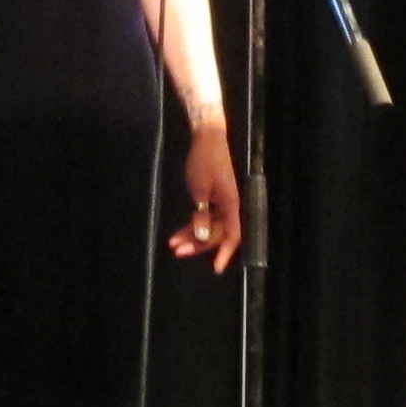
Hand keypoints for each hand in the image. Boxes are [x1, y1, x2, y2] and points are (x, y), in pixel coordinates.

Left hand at [167, 120, 242, 272]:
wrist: (207, 137)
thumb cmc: (204, 161)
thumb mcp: (199, 190)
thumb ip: (201, 215)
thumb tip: (202, 236)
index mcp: (231, 204)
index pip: (232, 235)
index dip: (225, 253)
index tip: (216, 269)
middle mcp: (230, 206)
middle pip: (217, 233)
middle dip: (197, 244)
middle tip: (177, 252)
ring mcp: (222, 202)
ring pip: (209, 226)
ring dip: (192, 236)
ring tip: (173, 244)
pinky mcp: (215, 198)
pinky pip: (206, 217)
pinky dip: (193, 224)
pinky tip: (179, 232)